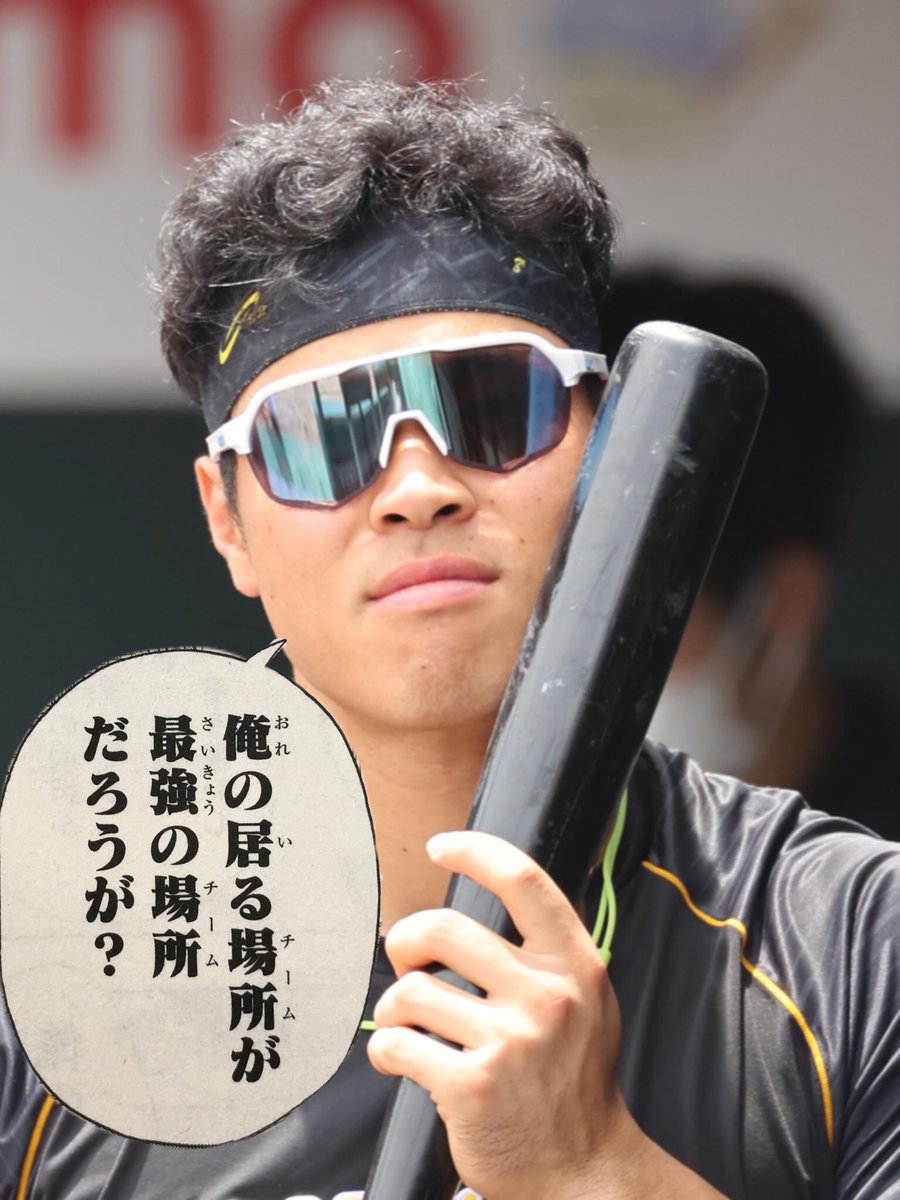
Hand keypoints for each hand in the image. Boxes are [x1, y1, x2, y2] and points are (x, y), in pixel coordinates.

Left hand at [366, 830, 642, 1199]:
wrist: (585, 1173)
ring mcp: (510, 1042)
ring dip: (393, 1006)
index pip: (523, 881)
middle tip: (408, 961)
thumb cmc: (574, 1082)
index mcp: (574, 966)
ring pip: (411, 990)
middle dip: (406, 940)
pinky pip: (395, 1043)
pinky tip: (400, 1059)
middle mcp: (546, 997)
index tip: (441, 847)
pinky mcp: (471, 1086)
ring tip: (407, 1025)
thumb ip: (547, 952)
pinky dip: (385, 1049)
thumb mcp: (587, 1002)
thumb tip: (487, 894)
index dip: (474, 851)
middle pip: (444, 928)